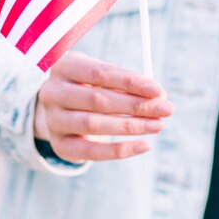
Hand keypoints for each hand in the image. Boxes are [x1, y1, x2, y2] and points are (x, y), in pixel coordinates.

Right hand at [34, 51, 172, 162]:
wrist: (58, 105)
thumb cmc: (88, 83)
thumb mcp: (101, 74)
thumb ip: (126, 83)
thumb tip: (158, 96)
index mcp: (64, 66)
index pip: (101, 74)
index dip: (131, 82)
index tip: (158, 90)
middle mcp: (53, 92)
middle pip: (98, 100)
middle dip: (136, 106)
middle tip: (166, 109)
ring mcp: (53, 120)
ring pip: (94, 125)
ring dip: (131, 126)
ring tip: (158, 125)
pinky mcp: (59, 145)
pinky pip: (90, 152)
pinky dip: (119, 150)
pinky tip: (144, 145)